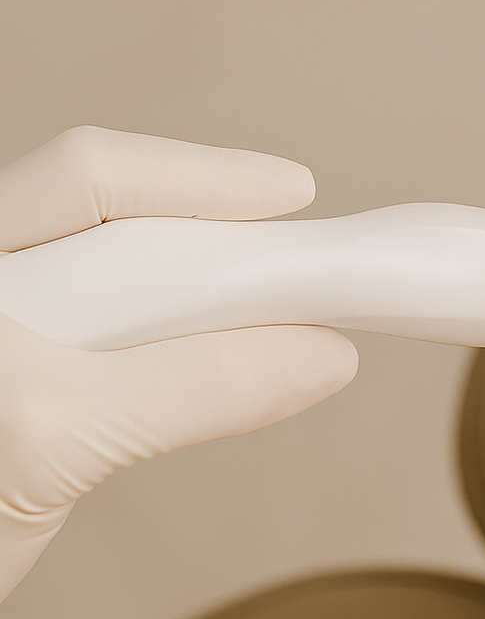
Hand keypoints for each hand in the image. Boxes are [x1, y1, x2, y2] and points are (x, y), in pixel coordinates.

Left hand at [0, 127, 358, 603]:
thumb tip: (319, 355)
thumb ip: (192, 389)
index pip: (93, 177)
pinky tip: (201, 366)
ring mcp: (0, 332)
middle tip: (291, 263)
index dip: (202, 176)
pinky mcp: (13, 386)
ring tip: (260, 318)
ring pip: (107, 275)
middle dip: (204, 229)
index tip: (295, 193)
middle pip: (104, 212)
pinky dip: (170, 346)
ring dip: (189, 293)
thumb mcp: (52, 442)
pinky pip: (107, 339)